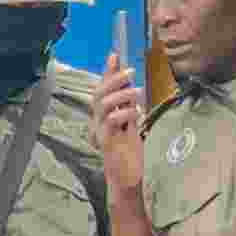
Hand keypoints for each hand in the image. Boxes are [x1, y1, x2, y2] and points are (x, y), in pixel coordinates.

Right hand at [91, 53, 144, 193]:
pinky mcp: (105, 142)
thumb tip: (130, 86)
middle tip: (131, 72)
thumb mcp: (131, 125)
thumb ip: (128, 106)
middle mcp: (97, 121)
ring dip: (121, 95)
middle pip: (98, 93)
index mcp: (103, 116)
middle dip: (114, 79)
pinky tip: (135, 113)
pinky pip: (110, 121)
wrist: (127, 179)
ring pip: (102, 105)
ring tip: (138, 93)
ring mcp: (99, 132)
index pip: (102, 89)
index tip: (115, 55)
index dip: (108, 72)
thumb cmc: (129, 154)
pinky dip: (123, 113)